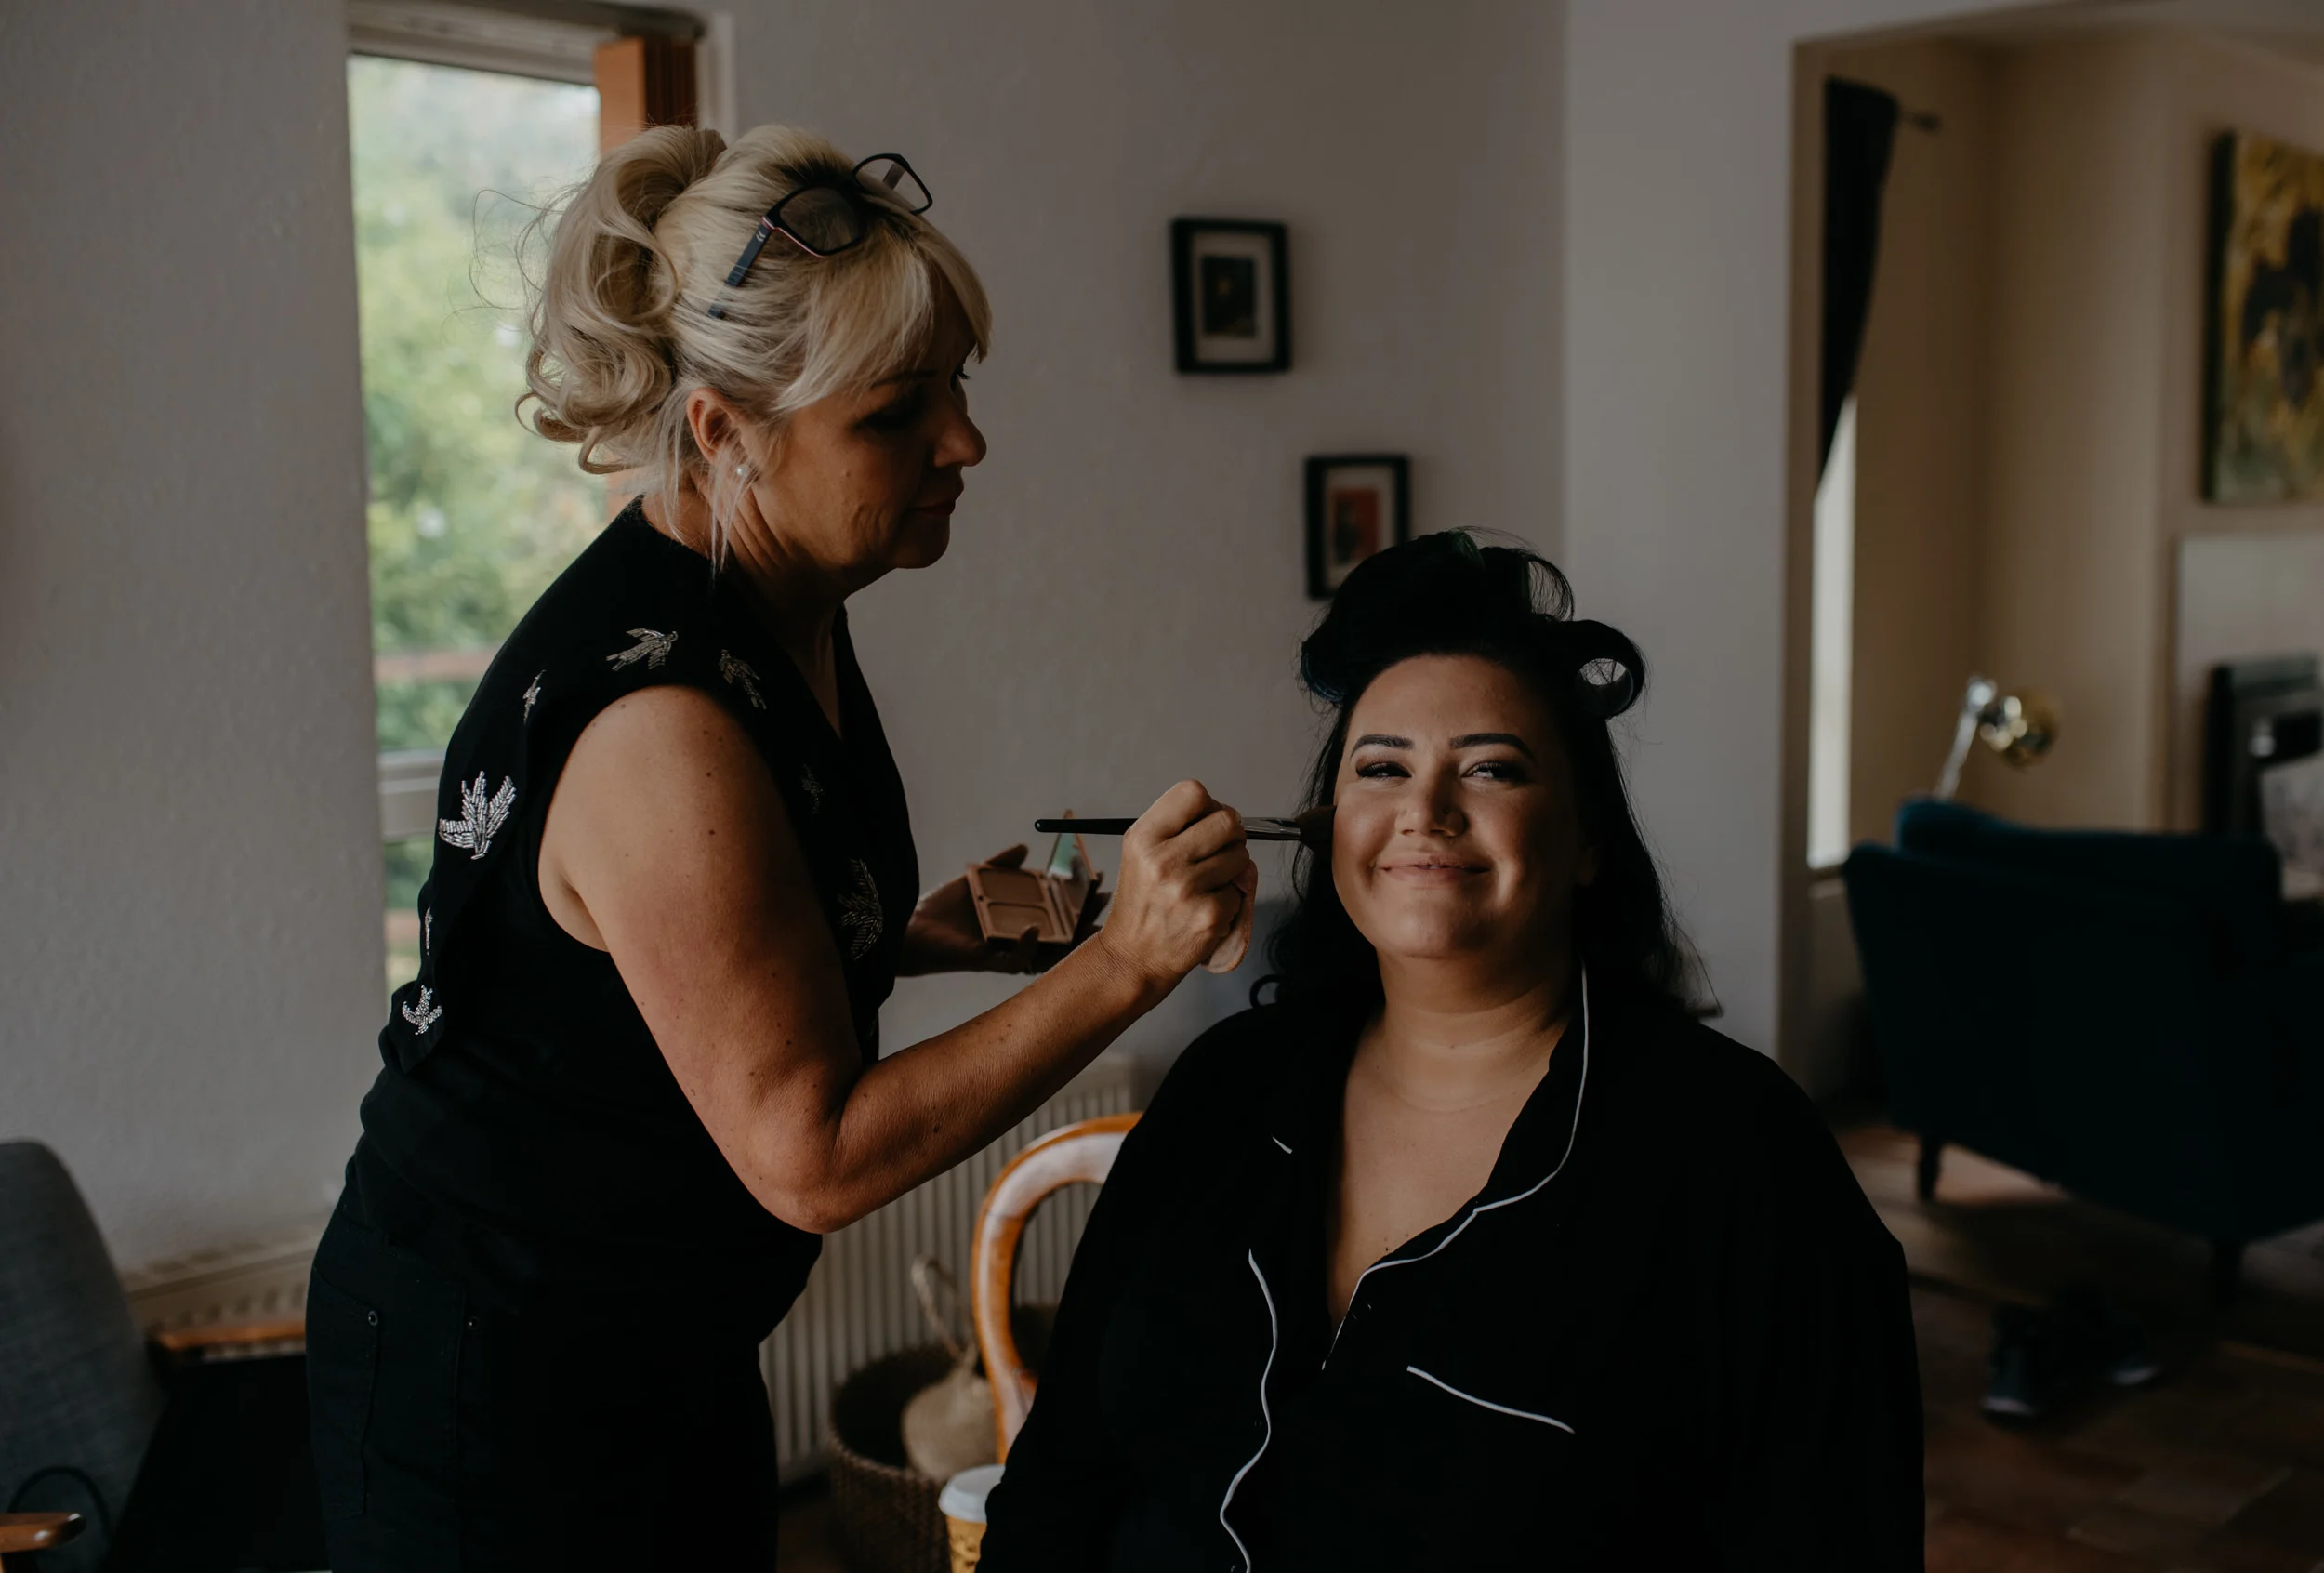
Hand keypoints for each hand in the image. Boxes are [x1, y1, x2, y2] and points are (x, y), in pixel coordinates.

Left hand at [900, 846, 1108, 976]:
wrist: (911, 930)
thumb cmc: (941, 910)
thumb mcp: (975, 878)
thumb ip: (1000, 864)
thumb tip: (1024, 849)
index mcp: (1017, 918)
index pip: (1056, 909)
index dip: (1078, 897)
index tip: (1097, 879)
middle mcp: (1016, 936)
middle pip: (1061, 930)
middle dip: (1086, 917)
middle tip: (1104, 901)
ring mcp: (1005, 950)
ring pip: (1047, 951)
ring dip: (1069, 938)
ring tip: (1087, 922)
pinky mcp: (989, 961)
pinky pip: (1015, 960)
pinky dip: (1026, 946)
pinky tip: (1032, 930)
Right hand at [1090, 781, 1254, 993]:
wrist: (1132, 957)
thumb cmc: (1142, 903)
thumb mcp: (1140, 853)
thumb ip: (1175, 827)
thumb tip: (1223, 813)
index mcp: (1143, 838)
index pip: (1193, 792)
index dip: (1208, 805)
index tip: (1205, 823)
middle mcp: (1162, 860)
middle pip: (1228, 821)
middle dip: (1230, 836)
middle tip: (1215, 854)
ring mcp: (1186, 889)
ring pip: (1240, 856)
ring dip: (1231, 869)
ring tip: (1205, 885)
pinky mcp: (1208, 916)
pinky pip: (1240, 891)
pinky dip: (1229, 900)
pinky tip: (1205, 909)